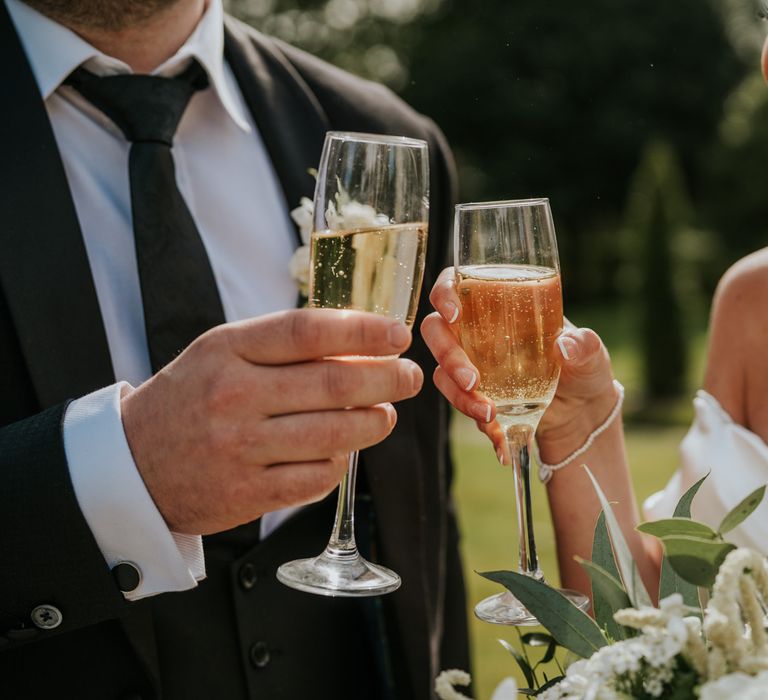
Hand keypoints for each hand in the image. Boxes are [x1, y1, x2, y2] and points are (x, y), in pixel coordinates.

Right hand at [121, 308, 421, 533]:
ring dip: (375, 423)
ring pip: (335, 434)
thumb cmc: (189, 399)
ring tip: (386, 414)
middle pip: (333, 384)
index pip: (308, 331)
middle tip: (409, 377)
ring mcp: (241, 448)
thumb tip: (357, 342)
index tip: (398, 334)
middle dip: (387, 379)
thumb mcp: (220, 353)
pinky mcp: (248, 494)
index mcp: (226, 350)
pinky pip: (318, 477)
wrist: (133, 466)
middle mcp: (234, 396)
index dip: (363, 331)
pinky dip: (340, 462)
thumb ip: (279, 345)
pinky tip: (342, 450)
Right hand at [421, 267, 617, 460]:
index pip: (456, 285)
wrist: (582, 414)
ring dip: (458, 394)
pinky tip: (499, 438)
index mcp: (497, 304)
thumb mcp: (591, 354)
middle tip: (471, 380)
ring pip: (442, 373)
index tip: (455, 313)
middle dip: (447, 355)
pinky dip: (478, 423)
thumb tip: (565, 346)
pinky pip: (462, 405)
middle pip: (437, 331)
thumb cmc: (583, 367)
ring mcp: (471, 364)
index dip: (445, 293)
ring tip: (488, 413)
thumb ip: (584, 346)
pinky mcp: (474, 396)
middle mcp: (476, 331)